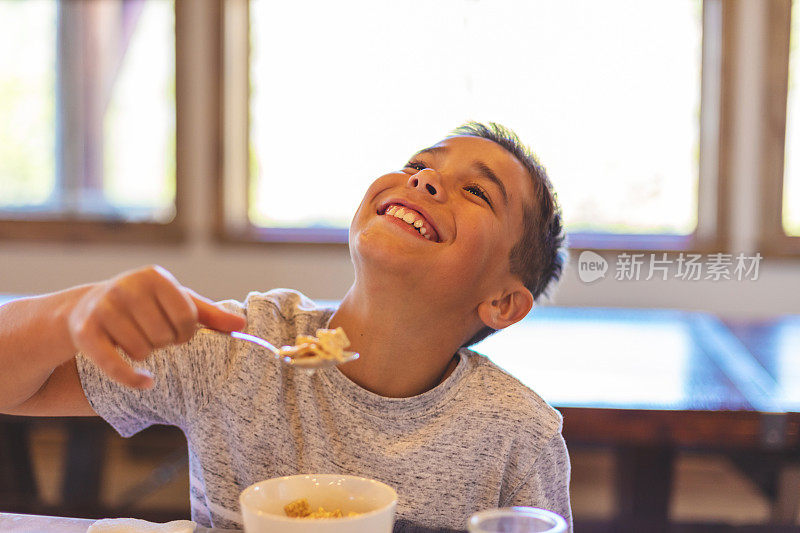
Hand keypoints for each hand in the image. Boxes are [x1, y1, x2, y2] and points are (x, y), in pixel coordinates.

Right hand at [67, 265, 246, 388]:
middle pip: (164, 335)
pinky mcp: (85, 332)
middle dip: (164, 343)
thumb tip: (242, 326)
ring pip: (142, 350)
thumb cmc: (146, 305)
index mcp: (154, 277)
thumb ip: (209, 314)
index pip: (187, 317)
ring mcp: (103, 308)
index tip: (179, 333)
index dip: (187, 333)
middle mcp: (127, 287)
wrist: (89, 306)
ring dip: (145, 354)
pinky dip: (133, 379)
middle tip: (155, 337)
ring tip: (138, 342)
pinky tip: (147, 383)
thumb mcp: (177, 302)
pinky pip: (115, 365)